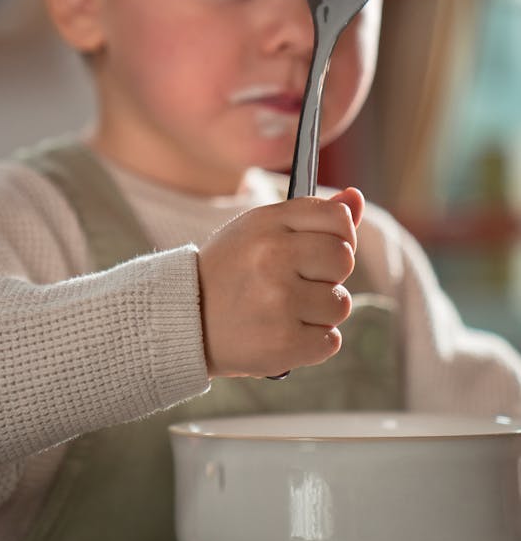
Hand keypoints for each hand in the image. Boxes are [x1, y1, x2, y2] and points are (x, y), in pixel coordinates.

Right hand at [197, 188, 363, 378]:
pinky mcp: (284, 343)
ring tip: (286, 310)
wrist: (185, 321)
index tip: (319, 249)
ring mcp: (279, 301)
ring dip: (321, 312)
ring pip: (340, 303)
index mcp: (267, 223)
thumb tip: (355, 197)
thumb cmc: (230, 272)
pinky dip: (312, 342)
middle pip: (343, 259)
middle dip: (329, 275)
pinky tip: (283, 333)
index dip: (338, 236)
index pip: (338, 218)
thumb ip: (310, 215)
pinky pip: (331, 340)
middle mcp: (273, 257)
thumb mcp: (259, 231)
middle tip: (297, 283)